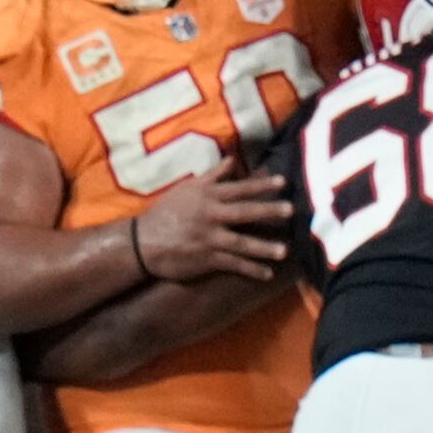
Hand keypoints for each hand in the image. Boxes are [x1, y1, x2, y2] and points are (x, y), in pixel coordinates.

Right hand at [130, 166, 290, 284]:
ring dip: (264, 247)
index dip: (261, 185)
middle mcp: (209, 215)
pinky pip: (233, 264)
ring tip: (284, 251)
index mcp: (206, 197)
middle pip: (244, 212)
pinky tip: (267, 273)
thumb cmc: (166, 213)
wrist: (142, 242)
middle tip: (290, 210)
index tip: (283, 182)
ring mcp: (208, 238)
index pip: (238, 188)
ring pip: (242, 242)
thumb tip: (232, 159)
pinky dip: (250, 269)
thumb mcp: (186, 189)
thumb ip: (213, 176)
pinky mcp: (206, 258)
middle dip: (268, 211)